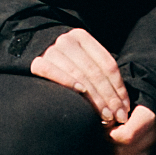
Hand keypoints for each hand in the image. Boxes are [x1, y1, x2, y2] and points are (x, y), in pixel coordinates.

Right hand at [20, 25, 155, 154]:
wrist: (30, 53)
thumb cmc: (66, 66)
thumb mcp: (85, 62)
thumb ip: (101, 75)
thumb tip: (123, 105)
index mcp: (82, 37)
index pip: (108, 65)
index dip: (119, 88)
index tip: (125, 108)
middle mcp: (66, 41)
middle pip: (95, 72)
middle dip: (109, 97)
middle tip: (117, 117)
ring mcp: (51, 51)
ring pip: (79, 75)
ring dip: (94, 98)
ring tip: (105, 116)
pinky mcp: (37, 63)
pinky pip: (55, 73)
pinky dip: (69, 82)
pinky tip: (81, 93)